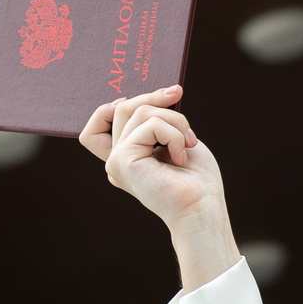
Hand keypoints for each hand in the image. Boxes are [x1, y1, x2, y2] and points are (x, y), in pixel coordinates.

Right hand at [79, 87, 237, 290]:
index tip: (147, 104)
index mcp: (126, 158)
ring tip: (189, 142)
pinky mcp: (122, 161)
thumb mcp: (176, 138)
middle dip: (155, 98)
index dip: (116, 106)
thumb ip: (158, 119)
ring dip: (174, 120)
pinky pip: (149, 125)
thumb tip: (160, 94)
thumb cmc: (197, 179)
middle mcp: (116, 161)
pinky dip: (174, 134)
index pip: (99, 122)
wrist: (203, 208)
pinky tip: (182, 156)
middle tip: (179, 96)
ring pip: (139, 112)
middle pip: (121, 108)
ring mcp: (116, 162)